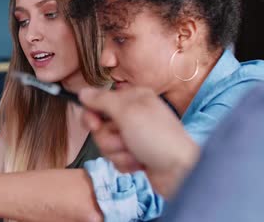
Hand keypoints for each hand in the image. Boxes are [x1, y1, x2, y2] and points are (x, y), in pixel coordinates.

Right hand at [79, 86, 199, 197]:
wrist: (181, 172)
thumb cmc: (158, 138)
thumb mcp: (127, 112)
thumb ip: (102, 100)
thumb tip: (83, 92)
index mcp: (134, 98)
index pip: (99, 101)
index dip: (93, 114)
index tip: (95, 123)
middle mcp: (134, 115)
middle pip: (100, 125)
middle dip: (108, 138)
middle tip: (123, 139)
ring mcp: (135, 136)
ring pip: (107, 144)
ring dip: (118, 152)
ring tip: (135, 153)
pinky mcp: (136, 154)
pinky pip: (116, 158)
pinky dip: (125, 162)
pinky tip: (139, 162)